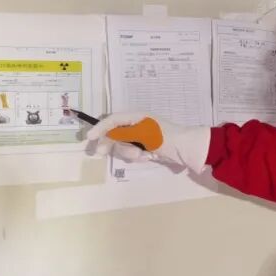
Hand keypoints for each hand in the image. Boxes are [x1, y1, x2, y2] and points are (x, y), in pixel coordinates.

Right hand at [84, 113, 210, 173]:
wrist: (186, 150)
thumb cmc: (165, 137)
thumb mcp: (143, 133)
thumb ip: (123, 134)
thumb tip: (105, 138)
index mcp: (137, 117)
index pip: (113, 119)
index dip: (100, 127)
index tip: (90, 138)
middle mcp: (136, 125)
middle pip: (114, 134)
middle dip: (113, 145)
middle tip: (101, 154)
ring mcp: (140, 138)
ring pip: (122, 146)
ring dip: (128, 153)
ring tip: (142, 156)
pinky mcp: (144, 148)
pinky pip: (131, 153)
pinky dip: (136, 157)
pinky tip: (147, 158)